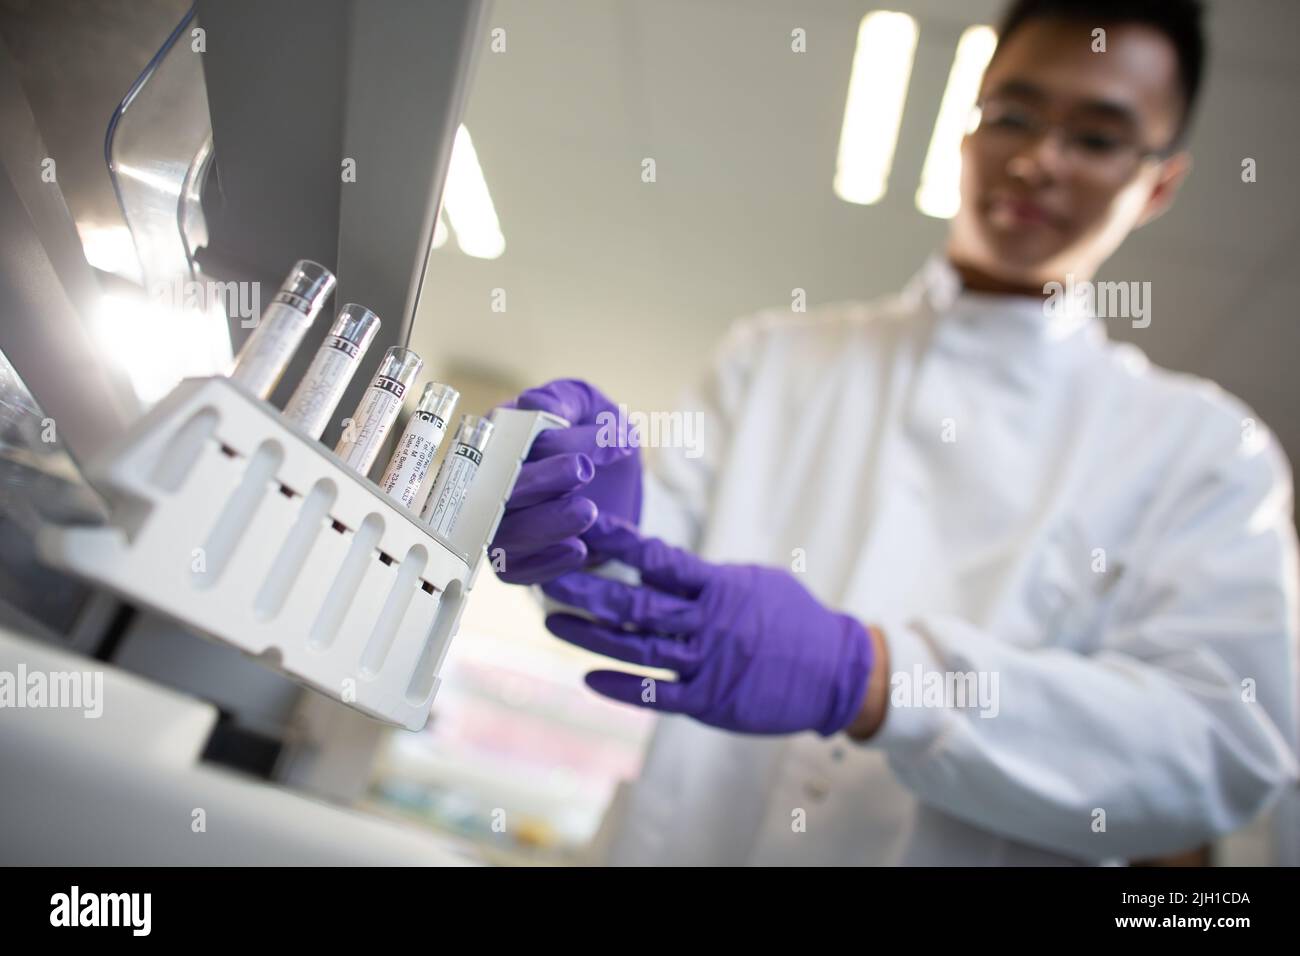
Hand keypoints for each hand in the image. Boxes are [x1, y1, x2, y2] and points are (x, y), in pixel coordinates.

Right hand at [490, 380, 642, 584]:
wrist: (619, 479)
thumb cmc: (594, 431)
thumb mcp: (588, 406)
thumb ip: (563, 400)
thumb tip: (532, 403)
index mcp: (498, 438)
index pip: (499, 447)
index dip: (529, 451)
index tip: (576, 457)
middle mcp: (489, 482)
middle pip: (496, 490)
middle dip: (539, 483)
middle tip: (582, 473)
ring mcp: (499, 522)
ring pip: (504, 535)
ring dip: (545, 525)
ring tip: (588, 511)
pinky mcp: (516, 557)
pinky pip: (516, 571)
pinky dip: (545, 564)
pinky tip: (579, 550)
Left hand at [541, 517, 875, 735]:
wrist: (838, 673)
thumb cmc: (794, 620)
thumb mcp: (757, 582)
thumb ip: (709, 577)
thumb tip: (664, 563)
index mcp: (719, 586)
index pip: (659, 558)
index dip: (619, 542)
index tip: (585, 524)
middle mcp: (709, 622)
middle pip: (637, 603)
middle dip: (589, 590)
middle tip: (548, 576)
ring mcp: (708, 663)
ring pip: (639, 648)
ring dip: (592, 637)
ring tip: (554, 623)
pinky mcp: (711, 700)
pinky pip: (658, 695)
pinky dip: (623, 689)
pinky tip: (589, 680)